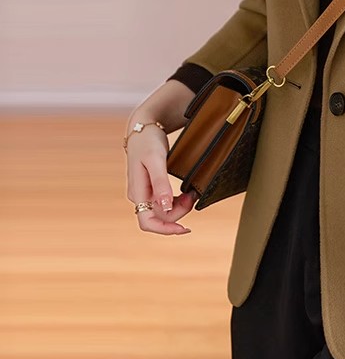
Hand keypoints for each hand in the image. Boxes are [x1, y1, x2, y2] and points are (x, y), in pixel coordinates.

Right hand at [124, 111, 196, 235]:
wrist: (143, 129)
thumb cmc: (148, 142)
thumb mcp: (156, 160)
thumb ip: (161, 183)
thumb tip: (165, 206)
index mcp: (138, 192)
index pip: (147, 223)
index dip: (165, 229)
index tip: (184, 228)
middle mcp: (140, 196)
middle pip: (160, 217)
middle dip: (179, 212)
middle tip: (194, 196)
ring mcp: (145, 192)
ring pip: (164, 210)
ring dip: (180, 207)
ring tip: (192, 193)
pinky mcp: (152, 188)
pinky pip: (165, 202)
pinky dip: (177, 201)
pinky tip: (186, 193)